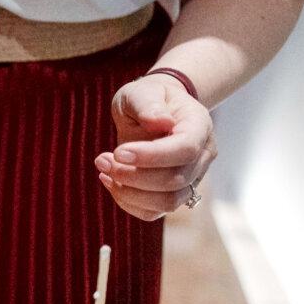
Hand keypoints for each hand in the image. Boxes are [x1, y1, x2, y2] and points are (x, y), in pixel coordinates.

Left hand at [96, 73, 215, 220]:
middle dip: (132, 175)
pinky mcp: (172, 194)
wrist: (153, 110)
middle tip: (101, 159)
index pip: (185, 149)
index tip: (119, 151)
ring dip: (128, 192)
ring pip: (167, 203)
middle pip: (175, 181)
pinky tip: (110, 182)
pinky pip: (153, 212)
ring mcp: (190, 179)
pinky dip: (127, 202)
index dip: (152, 156)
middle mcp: (201, 157)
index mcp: (199, 127)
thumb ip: (148, 104)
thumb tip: (160, 121)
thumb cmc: (148, 98)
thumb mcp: (143, 91)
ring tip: (104, 169)